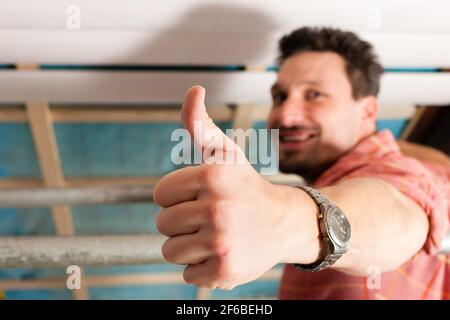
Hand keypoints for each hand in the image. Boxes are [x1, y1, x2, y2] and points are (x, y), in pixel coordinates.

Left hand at [153, 86, 317, 289]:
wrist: (285, 222)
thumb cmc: (246, 186)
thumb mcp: (225, 153)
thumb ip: (199, 124)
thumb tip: (194, 89)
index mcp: (211, 176)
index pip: (160, 195)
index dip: (177, 198)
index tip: (200, 197)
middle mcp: (217, 208)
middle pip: (163, 224)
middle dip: (182, 223)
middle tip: (212, 218)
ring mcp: (222, 241)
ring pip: (171, 251)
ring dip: (189, 247)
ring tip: (217, 235)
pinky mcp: (225, 270)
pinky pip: (188, 274)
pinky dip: (201, 268)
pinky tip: (223, 253)